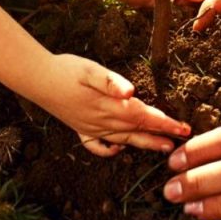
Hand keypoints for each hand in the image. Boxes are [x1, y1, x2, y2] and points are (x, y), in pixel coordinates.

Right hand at [33, 54, 190, 156]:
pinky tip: (120, 147)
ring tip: (162, 147)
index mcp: (109, 106)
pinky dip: (110, 149)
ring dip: (144, 142)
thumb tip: (131, 92)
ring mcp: (91, 127)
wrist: (37, 79)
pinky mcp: (80, 128)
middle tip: (182, 141)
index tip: (183, 128)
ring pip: (124, 139)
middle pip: (138, 130)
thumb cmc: (66, 70)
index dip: (165, 123)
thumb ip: (111, 81)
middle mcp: (102, 121)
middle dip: (161, 135)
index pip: (143, 116)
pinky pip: (98, 146)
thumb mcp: (89, 70)